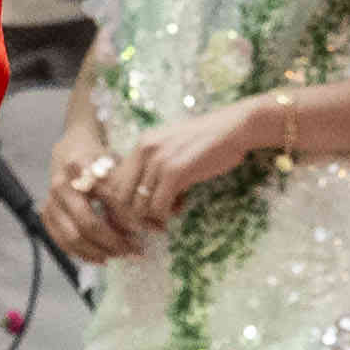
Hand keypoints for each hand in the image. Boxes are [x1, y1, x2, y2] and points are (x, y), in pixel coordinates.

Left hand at [47, 111, 235, 263]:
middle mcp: (144, 150)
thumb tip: (141, 196)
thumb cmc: (208, 141)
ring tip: (171, 212)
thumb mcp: (172, 147)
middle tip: (153, 222)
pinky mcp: (175, 172)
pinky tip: (182, 206)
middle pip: (121, 198)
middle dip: (134, 216)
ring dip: (153, 218)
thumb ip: (154, 165)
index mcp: (141, 145)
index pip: (115, 183)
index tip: (139, 213)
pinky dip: (167, 216)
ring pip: (139, 206)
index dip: (123, 204)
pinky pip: (158, 208)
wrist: (234, 128)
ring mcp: (158, 160)